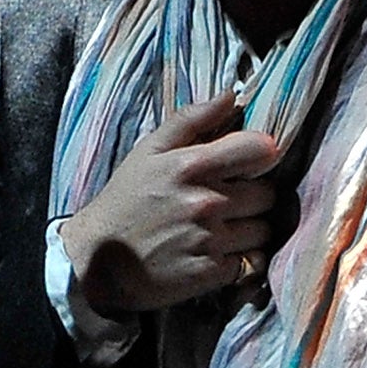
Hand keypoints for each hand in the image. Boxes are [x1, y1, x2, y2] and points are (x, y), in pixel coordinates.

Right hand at [58, 91, 282, 314]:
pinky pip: (253, 262)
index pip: (261, 150)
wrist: (98, 261)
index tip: (248, 164)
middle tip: (228, 201)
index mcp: (191, 166)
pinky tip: (218, 253)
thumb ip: (191, 119)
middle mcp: (206, 202)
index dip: (261, 156)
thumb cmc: (126, 200)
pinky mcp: (211, 272)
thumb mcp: (149, 151)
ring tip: (222, 229)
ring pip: (263, 230)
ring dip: (250, 230)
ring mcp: (210, 239)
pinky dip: (243, 259)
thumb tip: (231, 95)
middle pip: (268, 194)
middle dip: (254, 196)